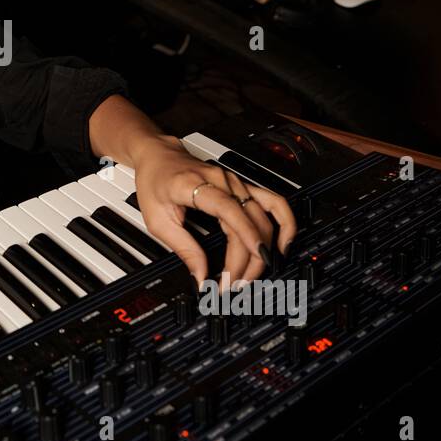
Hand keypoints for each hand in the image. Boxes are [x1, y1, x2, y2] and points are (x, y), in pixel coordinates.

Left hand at [131, 136, 296, 286]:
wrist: (159, 156)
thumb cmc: (155, 181)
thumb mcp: (158, 220)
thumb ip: (183, 249)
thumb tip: (200, 276)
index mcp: (197, 185)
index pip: (230, 209)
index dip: (245, 235)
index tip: (254, 258)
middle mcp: (222, 181)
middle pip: (249, 221)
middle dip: (248, 258)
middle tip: (235, 283)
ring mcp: (235, 183)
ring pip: (264, 217)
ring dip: (265, 247)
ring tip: (256, 272)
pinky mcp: (243, 187)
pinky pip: (273, 203)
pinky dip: (284, 223)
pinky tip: (283, 243)